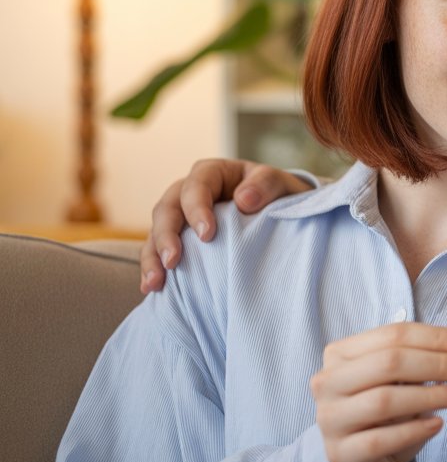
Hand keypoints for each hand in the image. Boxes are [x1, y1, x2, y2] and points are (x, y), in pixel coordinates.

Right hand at [139, 159, 311, 292]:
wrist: (280, 212)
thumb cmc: (278, 195)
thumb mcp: (280, 184)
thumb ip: (267, 184)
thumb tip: (243, 200)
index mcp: (213, 173)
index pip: (196, 185)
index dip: (197, 208)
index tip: (207, 235)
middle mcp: (189, 192)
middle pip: (167, 208)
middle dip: (167, 235)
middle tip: (174, 261)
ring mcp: (181, 217)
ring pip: (156, 231)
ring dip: (152, 257)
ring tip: (154, 282)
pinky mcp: (179, 240)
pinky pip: (157, 252)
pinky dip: (152, 268)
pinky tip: (152, 288)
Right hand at [310, 323, 446, 461]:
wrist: (359, 461)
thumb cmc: (383, 414)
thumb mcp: (397, 380)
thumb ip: (420, 360)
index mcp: (341, 353)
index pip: (393, 335)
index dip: (435, 338)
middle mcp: (328, 382)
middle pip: (389, 363)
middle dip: (438, 364)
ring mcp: (330, 419)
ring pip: (384, 400)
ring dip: (432, 396)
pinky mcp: (340, 453)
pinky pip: (380, 440)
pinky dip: (414, 430)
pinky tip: (437, 424)